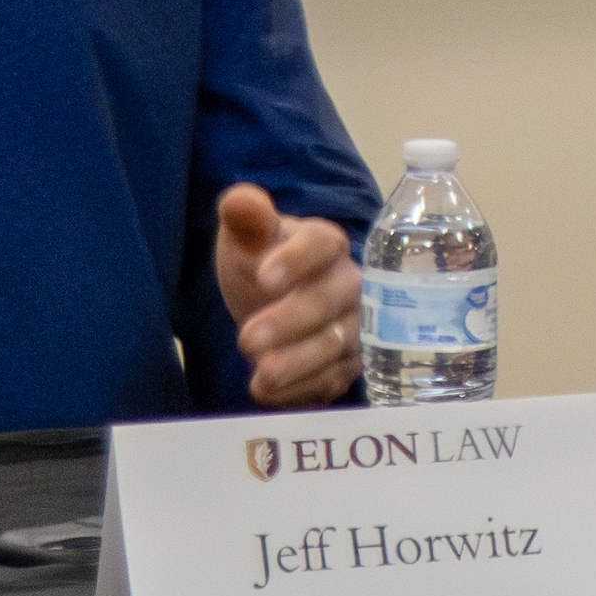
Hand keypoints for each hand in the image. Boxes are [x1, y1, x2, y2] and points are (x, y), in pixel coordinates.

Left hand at [216, 183, 362, 409]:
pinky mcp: (346, 365)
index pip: (320, 245)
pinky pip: (332, 379)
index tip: (262, 278)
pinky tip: (268, 394)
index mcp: (325, 243)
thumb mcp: (245, 238)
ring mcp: (355, 327)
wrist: (269, 302)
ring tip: (260, 377)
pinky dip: (302, 389)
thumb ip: (245, 218)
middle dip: (290, 322)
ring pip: (336, 346)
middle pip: (330, 301)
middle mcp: (350, 283)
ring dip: (298, 363)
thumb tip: (240, 201)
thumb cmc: (261, 261)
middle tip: (247, 339)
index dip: (296, 261)